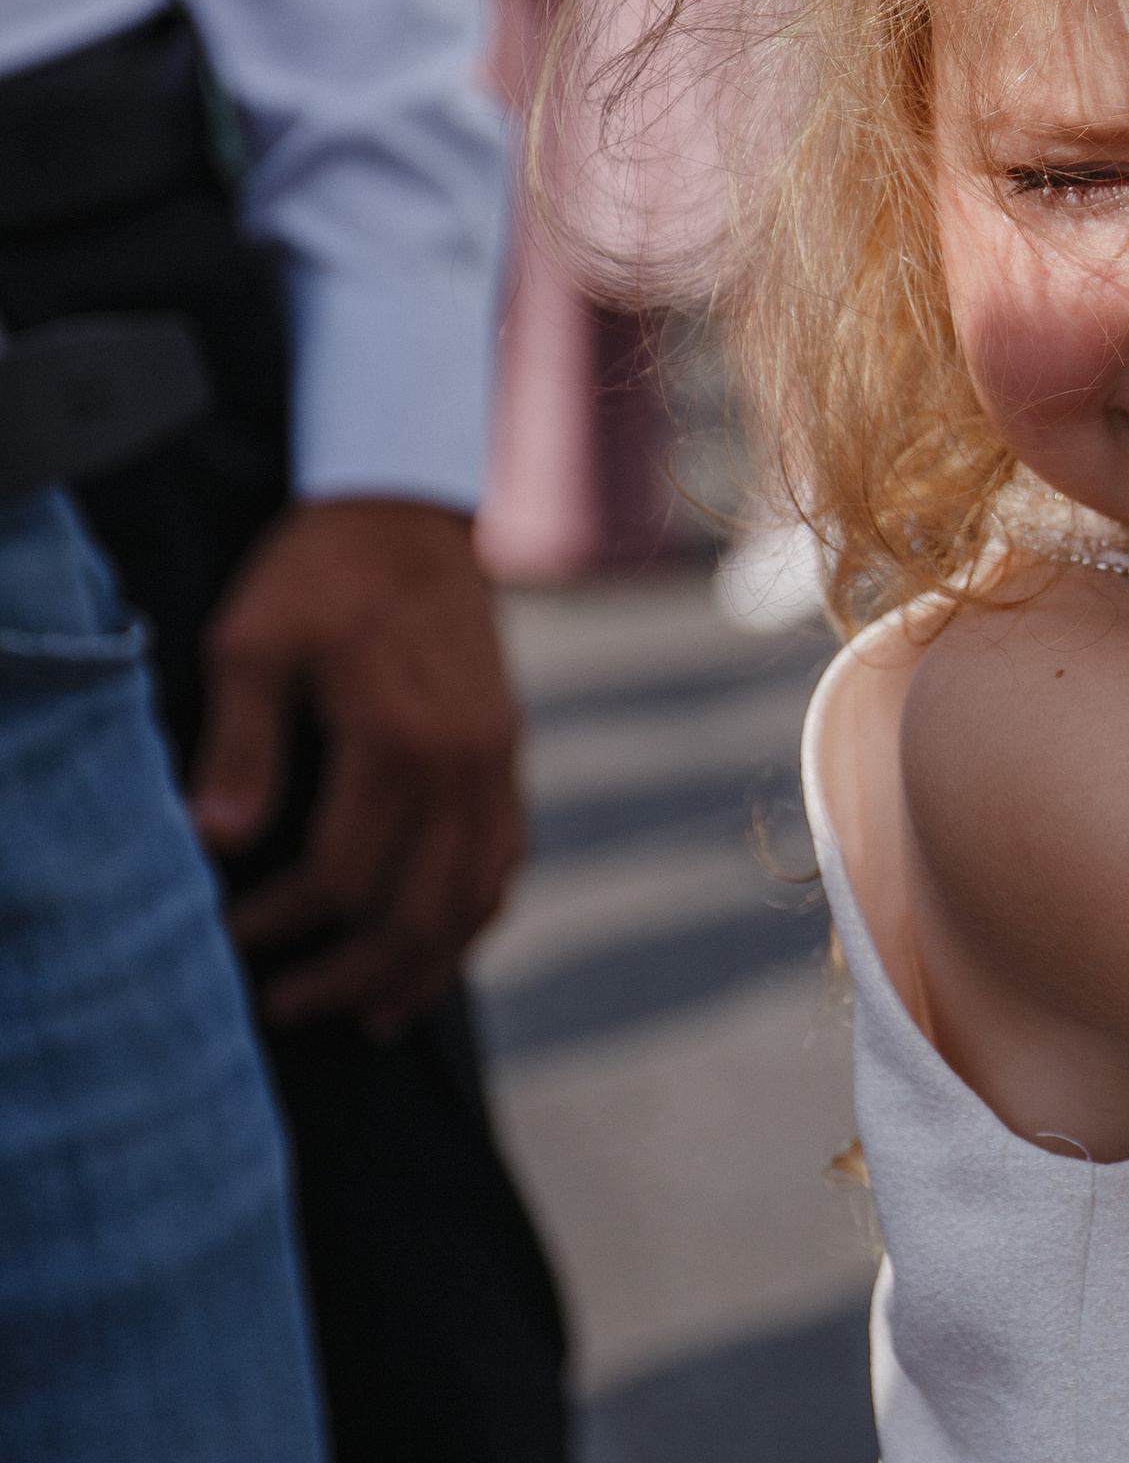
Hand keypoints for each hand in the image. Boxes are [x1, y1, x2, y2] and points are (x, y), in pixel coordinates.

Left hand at [193, 496, 525, 1040]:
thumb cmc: (320, 575)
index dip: (282, 926)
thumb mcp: (253, 640)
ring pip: (475, 898)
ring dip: (422, 967)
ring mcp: (499, 757)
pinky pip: (509, 857)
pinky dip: (476, 917)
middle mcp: (464, 758)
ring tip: (368, 1013)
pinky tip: (435, 949)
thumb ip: (241, 742)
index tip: (228, 940)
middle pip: (417, 909)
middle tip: (284, 1005)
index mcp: (399, 733)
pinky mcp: (511, 752)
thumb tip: (219, 841)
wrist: (407, 514)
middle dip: (348, 974)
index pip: (345, 876)